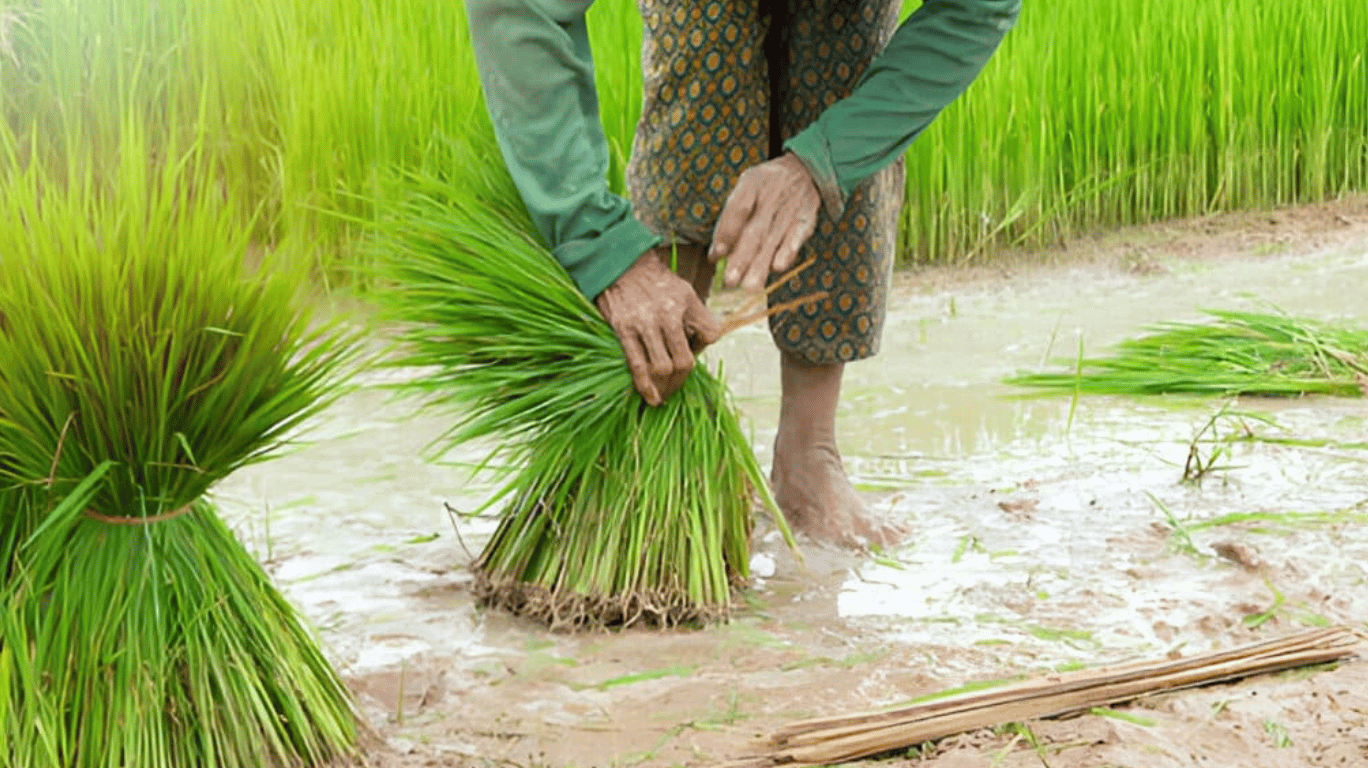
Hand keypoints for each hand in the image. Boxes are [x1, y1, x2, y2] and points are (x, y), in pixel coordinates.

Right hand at [595, 247, 721, 405]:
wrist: (621, 265)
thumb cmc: (656, 282)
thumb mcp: (686, 292)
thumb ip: (699, 318)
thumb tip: (703, 346)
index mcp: (686, 303)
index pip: (708, 336)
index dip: (703, 351)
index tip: (692, 356)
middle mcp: (667, 315)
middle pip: (684, 360)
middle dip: (682, 380)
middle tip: (677, 389)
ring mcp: (643, 323)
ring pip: (661, 367)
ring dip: (665, 387)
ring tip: (663, 397)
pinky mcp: (623, 329)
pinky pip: (636, 364)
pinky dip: (644, 385)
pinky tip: (649, 397)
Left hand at [709, 153, 821, 290]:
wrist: (804, 168)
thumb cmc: (767, 185)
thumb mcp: (746, 187)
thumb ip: (731, 218)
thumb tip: (717, 254)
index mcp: (752, 185)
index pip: (738, 208)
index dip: (726, 232)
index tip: (716, 255)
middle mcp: (771, 197)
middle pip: (754, 231)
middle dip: (741, 258)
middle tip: (730, 281)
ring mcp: (790, 209)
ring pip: (773, 240)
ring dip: (762, 263)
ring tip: (750, 285)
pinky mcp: (806, 219)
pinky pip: (798, 236)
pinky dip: (789, 250)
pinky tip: (779, 267)